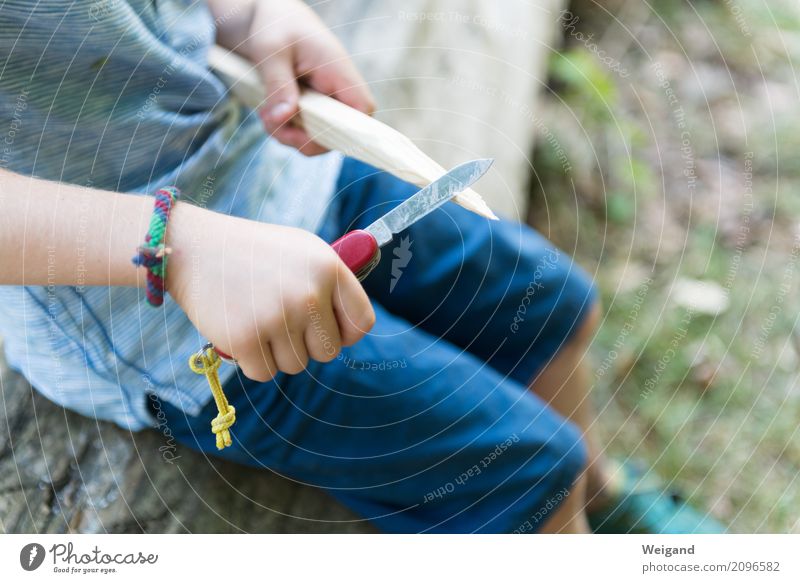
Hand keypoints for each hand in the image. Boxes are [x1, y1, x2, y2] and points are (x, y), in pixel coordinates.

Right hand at [166, 203, 374, 380]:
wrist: (195, 247)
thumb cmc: (255, 252)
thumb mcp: (303, 250)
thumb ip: (331, 284)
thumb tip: (350, 329)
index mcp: (328, 268)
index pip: (361, 322)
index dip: (345, 333)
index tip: (327, 329)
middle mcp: (308, 293)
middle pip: (328, 352)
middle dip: (307, 344)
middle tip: (281, 320)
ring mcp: (277, 317)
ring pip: (296, 365)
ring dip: (278, 352)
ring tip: (258, 319)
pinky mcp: (245, 338)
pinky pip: (264, 373)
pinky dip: (253, 361)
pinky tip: (241, 331)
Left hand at [245, 0, 375, 154]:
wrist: (266, 15)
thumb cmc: (274, 24)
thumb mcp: (270, 50)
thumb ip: (278, 84)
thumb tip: (283, 118)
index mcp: (337, 70)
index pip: (363, 108)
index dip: (351, 130)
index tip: (316, 134)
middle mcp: (336, 88)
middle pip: (340, 132)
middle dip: (307, 140)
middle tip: (276, 127)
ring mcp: (324, 99)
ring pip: (319, 135)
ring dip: (291, 136)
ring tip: (267, 118)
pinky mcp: (310, 105)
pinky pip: (305, 130)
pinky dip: (286, 130)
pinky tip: (269, 114)